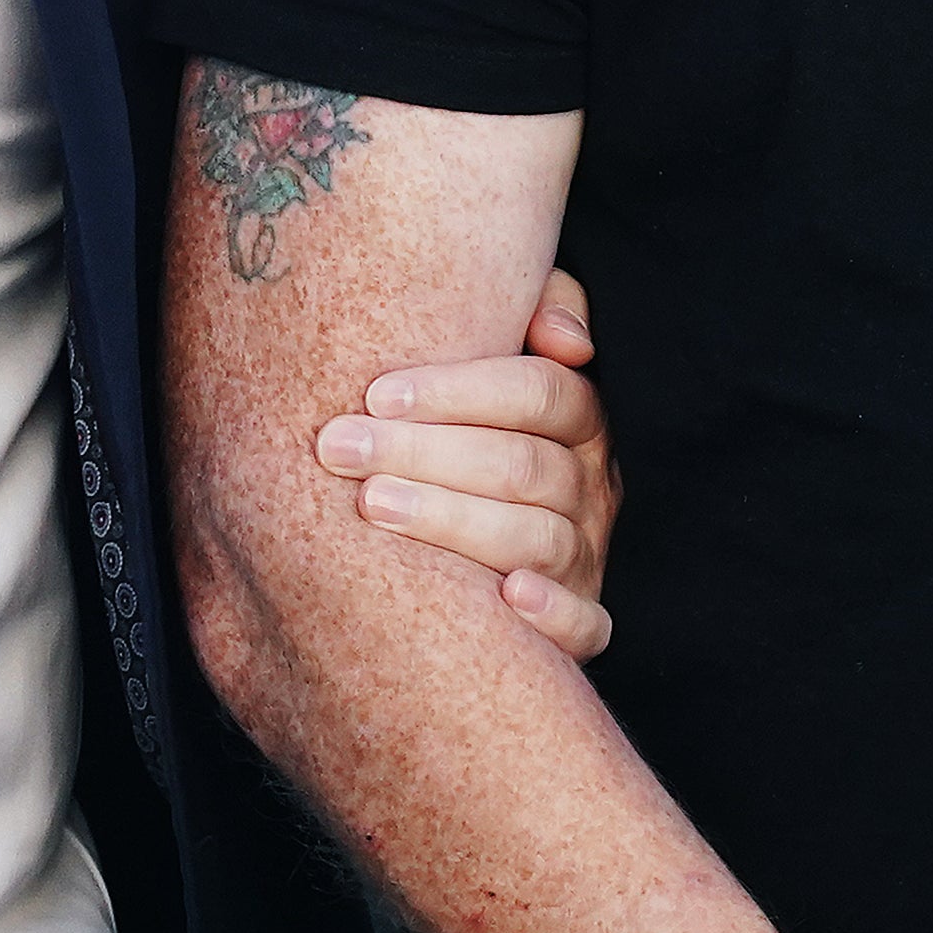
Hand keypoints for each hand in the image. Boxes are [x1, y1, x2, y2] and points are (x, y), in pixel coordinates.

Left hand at [313, 266, 621, 659]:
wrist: (461, 518)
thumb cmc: (466, 420)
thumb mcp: (505, 345)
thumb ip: (541, 306)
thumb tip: (568, 339)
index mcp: (580, 418)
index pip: (542, 392)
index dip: (461, 391)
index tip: (376, 394)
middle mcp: (592, 485)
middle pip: (525, 467)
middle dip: (426, 455)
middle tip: (340, 449)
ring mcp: (586, 555)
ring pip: (537, 540)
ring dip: (454, 522)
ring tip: (372, 505)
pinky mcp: (580, 621)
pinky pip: (585, 626)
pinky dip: (552, 613)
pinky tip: (505, 597)